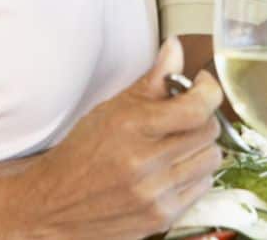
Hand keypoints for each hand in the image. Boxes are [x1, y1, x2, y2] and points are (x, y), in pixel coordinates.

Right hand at [0, 37, 223, 239]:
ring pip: (212, 159)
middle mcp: (145, 163)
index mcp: (133, 128)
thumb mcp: (113, 108)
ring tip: (180, 142)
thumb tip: (176, 49)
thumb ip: (152, 79)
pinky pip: (204, 186)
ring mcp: (155, 193)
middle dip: (202, 117)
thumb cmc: (83, 151)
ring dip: (201, 146)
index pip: (197, 107)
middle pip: (209, 131)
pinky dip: (195, 173)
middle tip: (187, 114)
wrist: (54, 201)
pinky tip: (173, 168)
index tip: (202, 84)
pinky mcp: (161, 217)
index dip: (208, 90)